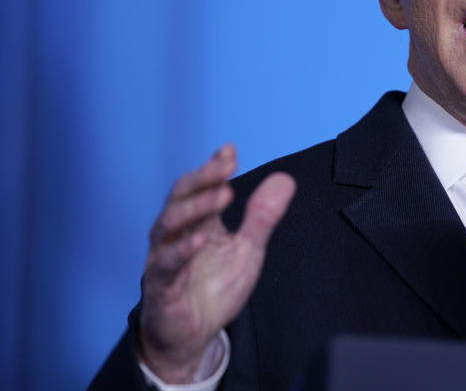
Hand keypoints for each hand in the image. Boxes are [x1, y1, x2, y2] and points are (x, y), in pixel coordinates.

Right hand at [137, 144, 295, 382]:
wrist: (194, 335)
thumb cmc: (214, 288)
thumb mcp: (248, 249)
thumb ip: (262, 216)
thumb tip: (284, 179)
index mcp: (197, 222)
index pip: (199, 187)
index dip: (213, 168)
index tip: (230, 152)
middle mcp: (176, 235)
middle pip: (180, 197)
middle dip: (202, 179)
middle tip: (226, 168)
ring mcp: (164, 258)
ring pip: (169, 224)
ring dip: (196, 207)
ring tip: (223, 195)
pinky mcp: (160, 287)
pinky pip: (165, 265)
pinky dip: (180, 251)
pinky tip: (199, 240)